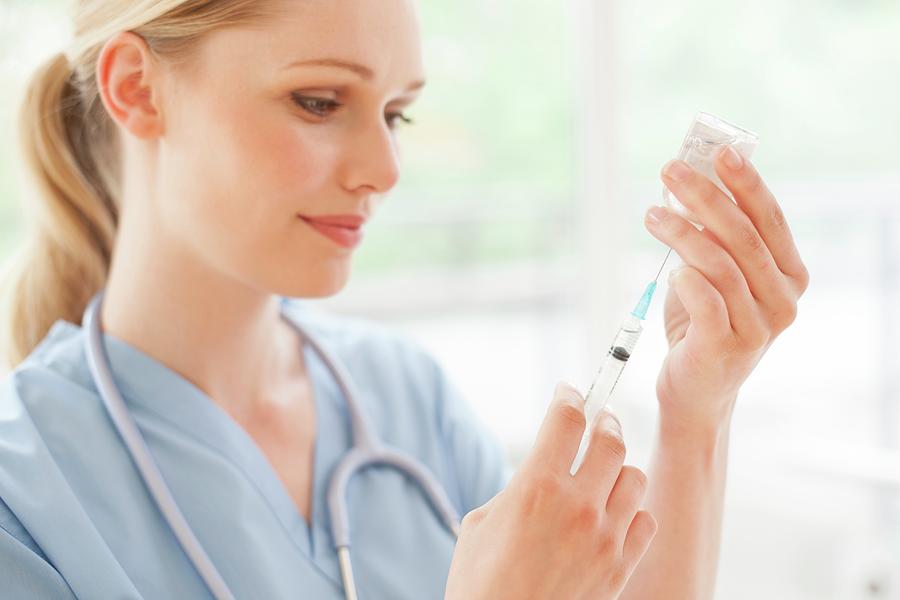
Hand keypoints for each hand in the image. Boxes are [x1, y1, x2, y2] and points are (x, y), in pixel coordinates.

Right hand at [444, 382, 657, 599]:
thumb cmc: (480, 582)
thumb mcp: (482, 522)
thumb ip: (518, 489)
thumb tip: (542, 470)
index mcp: (536, 487)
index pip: (566, 418)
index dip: (570, 395)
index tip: (569, 391)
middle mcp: (577, 507)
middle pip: (610, 439)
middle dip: (604, 421)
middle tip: (599, 419)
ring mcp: (604, 538)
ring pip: (634, 477)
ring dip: (619, 469)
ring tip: (605, 471)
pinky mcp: (620, 567)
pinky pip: (645, 521)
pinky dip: (633, 511)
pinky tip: (616, 514)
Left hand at [644, 147, 808, 428]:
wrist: (695, 389)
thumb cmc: (702, 323)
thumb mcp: (712, 273)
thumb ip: (710, 235)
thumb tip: (688, 177)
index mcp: (788, 275)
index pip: (770, 219)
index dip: (746, 183)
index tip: (719, 151)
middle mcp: (783, 300)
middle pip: (744, 236)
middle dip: (706, 197)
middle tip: (671, 170)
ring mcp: (759, 327)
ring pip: (721, 265)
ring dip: (684, 233)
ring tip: (652, 214)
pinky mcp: (727, 347)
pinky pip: (707, 302)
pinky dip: (687, 280)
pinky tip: (669, 270)